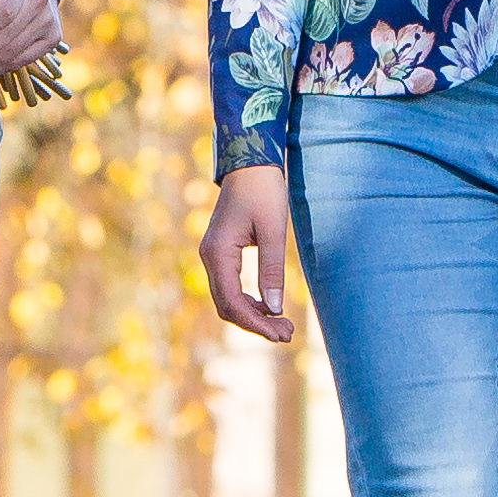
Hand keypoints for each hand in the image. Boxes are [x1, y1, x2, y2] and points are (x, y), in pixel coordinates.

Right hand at [200, 166, 298, 342]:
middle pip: (227, 306)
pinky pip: (230, 286)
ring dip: (253, 315)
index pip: (232, 301)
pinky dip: (248, 301)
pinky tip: (270, 307)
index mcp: (218, 253)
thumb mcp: (274, 231)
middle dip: (256, 324)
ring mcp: (213, 255)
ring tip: (284, 326)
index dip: (255, 323)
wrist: (250, 162)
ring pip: (227, 299)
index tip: (280, 334)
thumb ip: (272, 270)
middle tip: (288, 334)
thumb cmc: (264, 191)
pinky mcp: (221, 252)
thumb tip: (275, 308)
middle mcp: (209, 257)